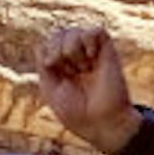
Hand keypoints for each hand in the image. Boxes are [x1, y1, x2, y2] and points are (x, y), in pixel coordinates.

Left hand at [33, 20, 138, 153]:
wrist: (101, 124)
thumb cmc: (76, 113)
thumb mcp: (49, 87)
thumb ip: (44, 63)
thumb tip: (48, 43)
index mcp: (63, 67)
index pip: (48, 42)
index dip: (47, 51)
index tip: (52, 69)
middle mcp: (78, 59)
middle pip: (59, 33)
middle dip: (57, 48)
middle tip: (69, 71)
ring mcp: (94, 56)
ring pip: (75, 31)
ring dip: (72, 47)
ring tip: (83, 68)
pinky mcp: (109, 54)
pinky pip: (97, 31)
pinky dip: (89, 39)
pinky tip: (91, 56)